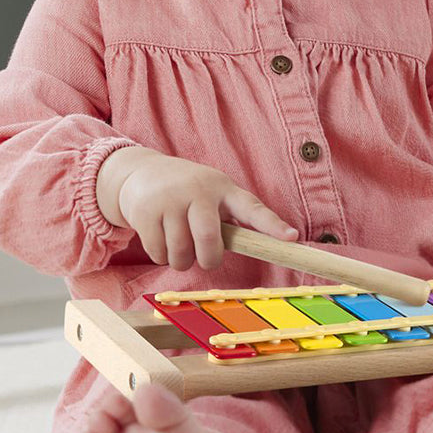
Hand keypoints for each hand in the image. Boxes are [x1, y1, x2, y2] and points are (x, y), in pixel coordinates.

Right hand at [99, 147, 297, 271]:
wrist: (142, 171)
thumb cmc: (188, 191)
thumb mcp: (212, 194)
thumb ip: (231, 219)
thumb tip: (256, 248)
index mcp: (223, 189)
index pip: (252, 208)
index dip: (272, 225)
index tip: (291, 238)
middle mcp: (198, 191)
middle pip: (209, 241)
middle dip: (208, 259)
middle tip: (206, 258)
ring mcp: (169, 200)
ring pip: (181, 253)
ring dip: (181, 260)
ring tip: (180, 244)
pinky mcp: (145, 211)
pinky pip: (158, 253)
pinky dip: (161, 256)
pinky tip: (160, 239)